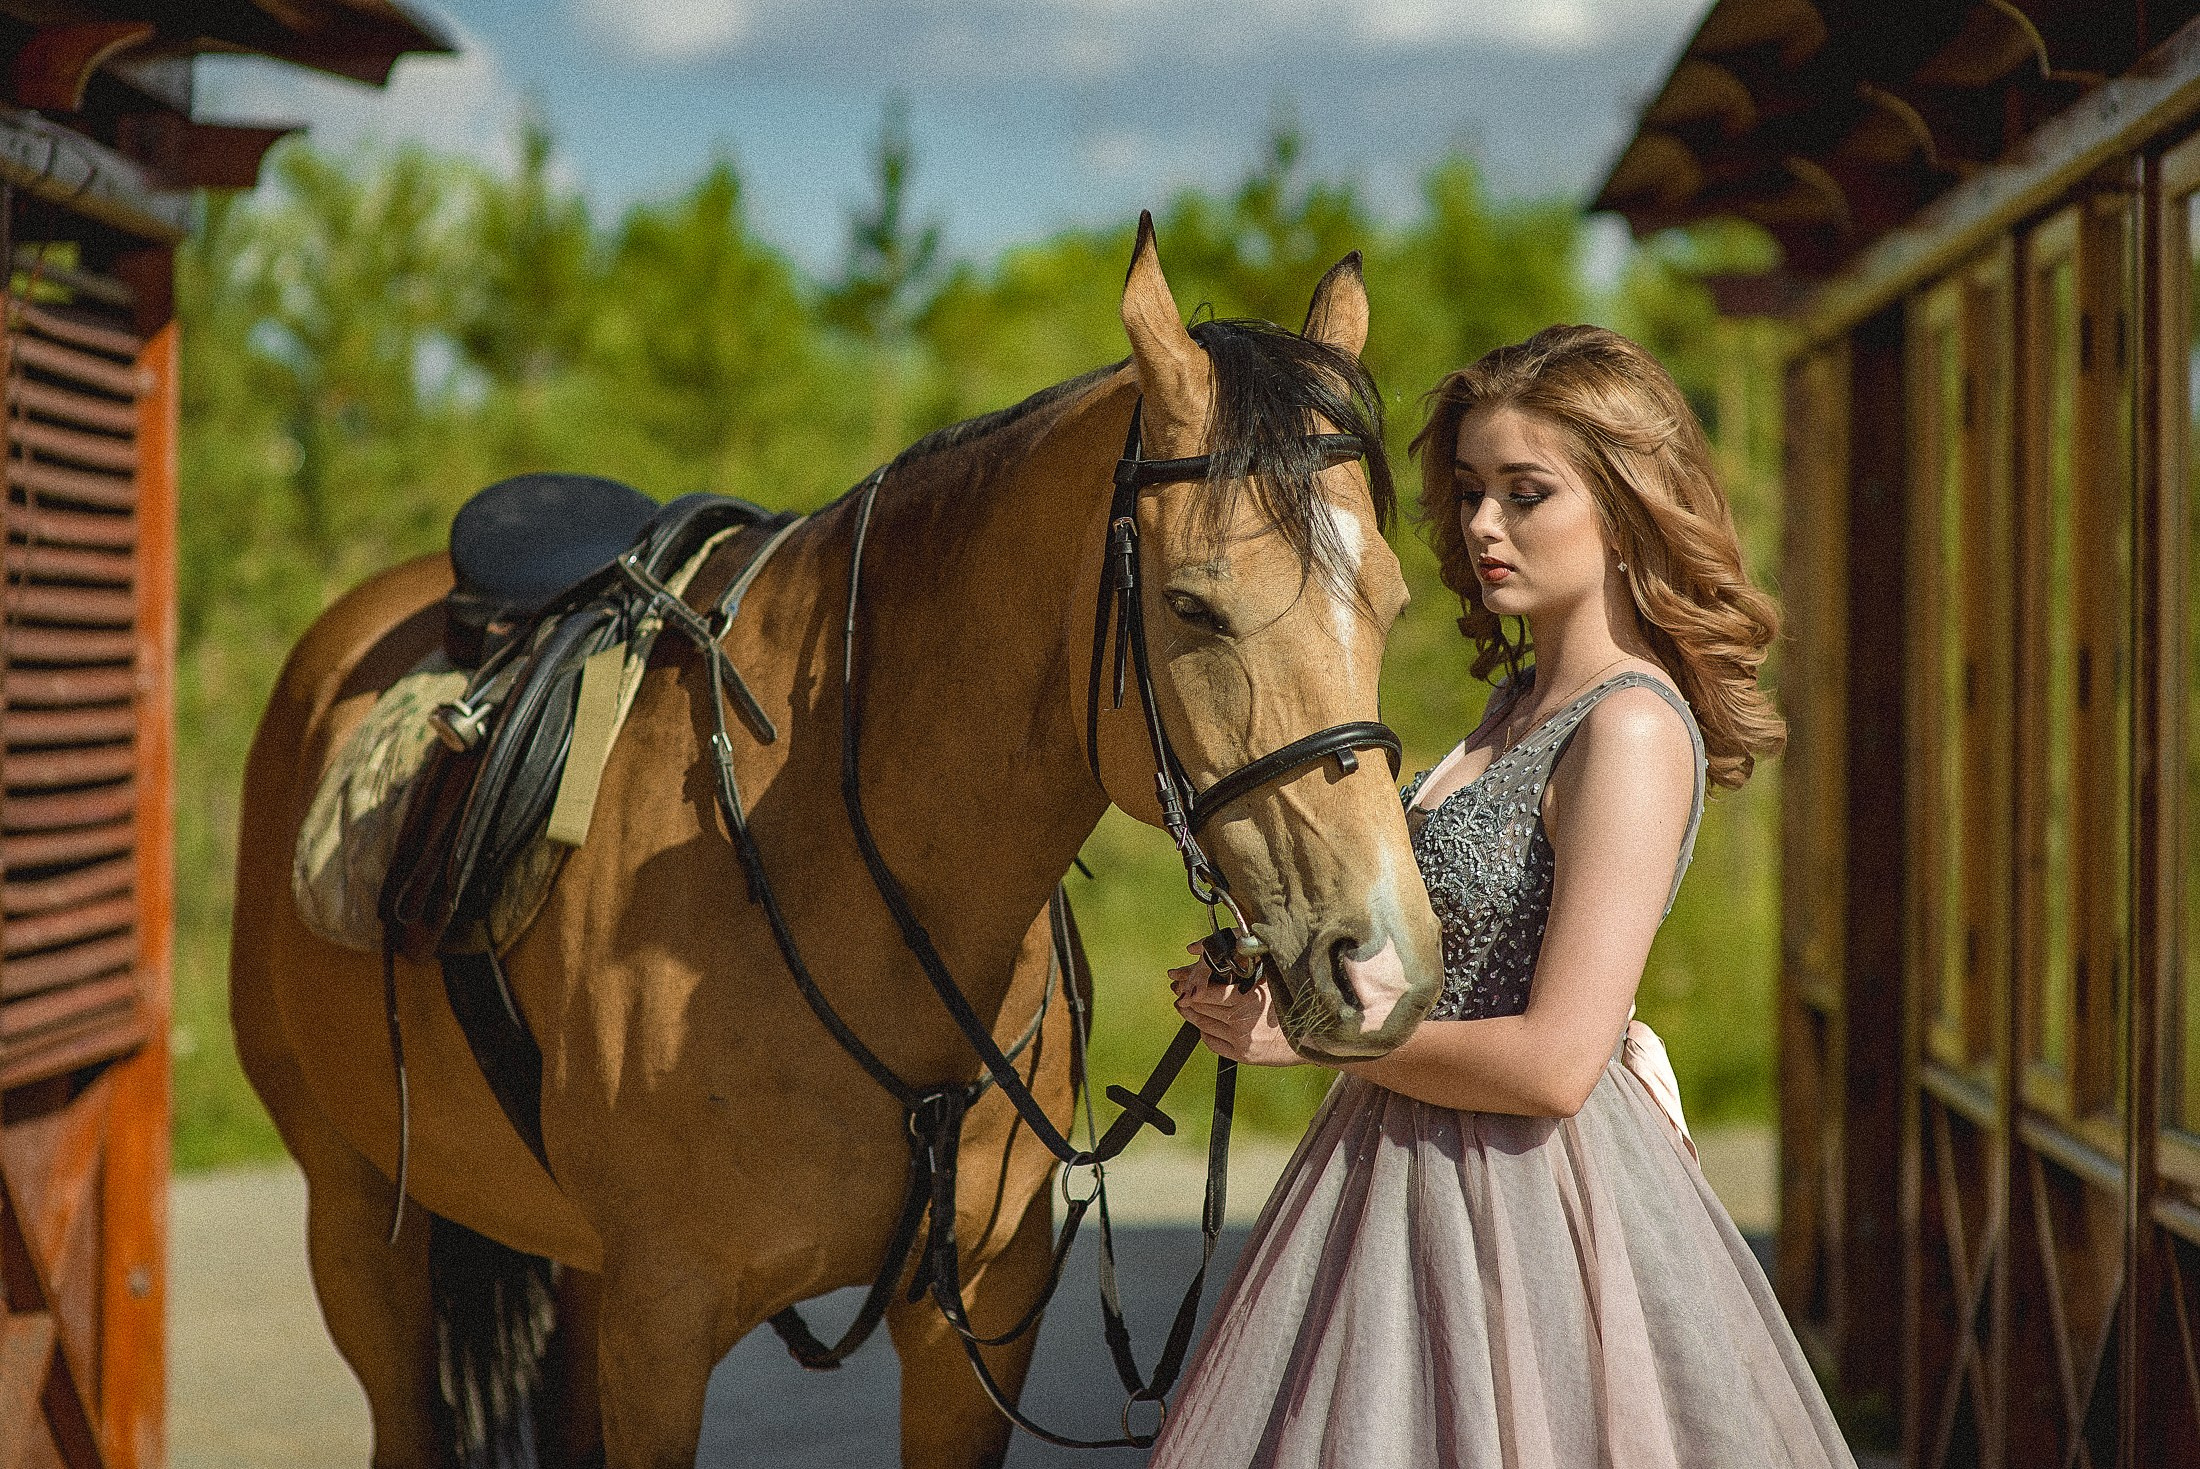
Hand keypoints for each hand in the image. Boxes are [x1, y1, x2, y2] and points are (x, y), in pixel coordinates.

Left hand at [1169, 943, 1299, 1066]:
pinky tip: (1204, 1025)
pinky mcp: (1243, 1055)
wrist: (1314, 1036)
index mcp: (1248, 998)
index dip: (1192, 987)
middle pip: (1203, 1008)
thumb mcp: (1274, 979)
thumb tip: (1231, 949)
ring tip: (1186, 1008)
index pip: (1208, 992)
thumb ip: (1252, 965)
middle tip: (1179, 992)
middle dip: (1188, 999)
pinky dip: (1205, 1032)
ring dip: (1192, 1016)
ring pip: (1204, 1025)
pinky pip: (1213, 1043)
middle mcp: (1241, 1020)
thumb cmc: (1295, 1003)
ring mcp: (1241, 1040)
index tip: (1184, 983)